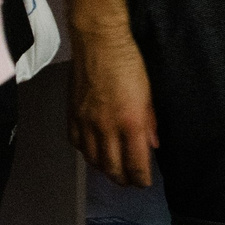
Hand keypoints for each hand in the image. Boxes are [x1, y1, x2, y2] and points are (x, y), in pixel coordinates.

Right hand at [67, 24, 158, 185]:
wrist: (99, 41)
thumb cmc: (129, 62)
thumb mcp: (149, 93)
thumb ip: (150, 122)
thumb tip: (152, 145)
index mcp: (130, 122)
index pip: (135, 163)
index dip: (140, 178)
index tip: (144, 182)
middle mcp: (106, 127)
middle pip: (112, 168)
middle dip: (123, 179)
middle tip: (130, 181)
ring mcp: (86, 122)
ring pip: (92, 160)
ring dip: (104, 169)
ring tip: (113, 170)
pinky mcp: (71, 114)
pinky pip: (77, 143)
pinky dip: (86, 152)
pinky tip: (93, 151)